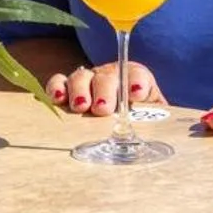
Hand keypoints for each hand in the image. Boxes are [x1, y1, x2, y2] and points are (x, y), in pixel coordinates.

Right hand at [44, 61, 162, 116]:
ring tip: (81, 106)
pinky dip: (56, 88)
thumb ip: (151, 124)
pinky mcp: (67, 90)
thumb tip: (155, 138)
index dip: (136, 82)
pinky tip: (58, 98)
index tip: (136, 94)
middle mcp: (110, 78)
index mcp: (135, 82)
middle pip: (107, 76)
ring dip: (80, 90)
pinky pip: (58, 83)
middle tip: (103, 108)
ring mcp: (87, 82)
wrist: (121, 125)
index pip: (136, 74)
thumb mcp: (150, 123)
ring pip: (81, 77)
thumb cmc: (136, 124)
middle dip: (105, 91)